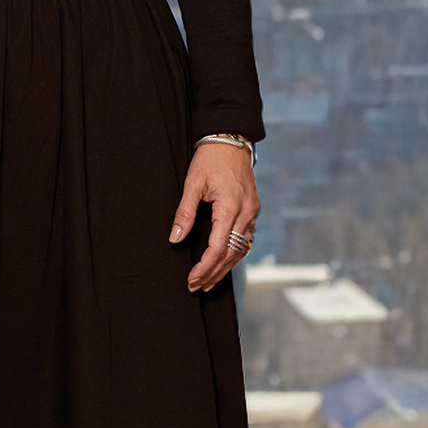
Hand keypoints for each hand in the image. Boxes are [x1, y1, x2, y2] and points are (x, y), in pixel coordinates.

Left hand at [171, 141, 259, 291]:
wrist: (230, 140)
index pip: (218, 248)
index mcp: (231, 208)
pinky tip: (223, 261)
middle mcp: (246, 214)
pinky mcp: (253, 210)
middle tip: (196, 286)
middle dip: (213, 273)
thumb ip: (184, 213)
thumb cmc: (209, 159)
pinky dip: (234, 253)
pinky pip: (246, 239)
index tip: (192, 279)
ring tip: (208, 281)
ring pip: (241, 249)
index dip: (205, 267)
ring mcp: (253, 213)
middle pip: (232, 254)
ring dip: (225, 267)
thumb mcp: (192, 183)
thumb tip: (175, 239)